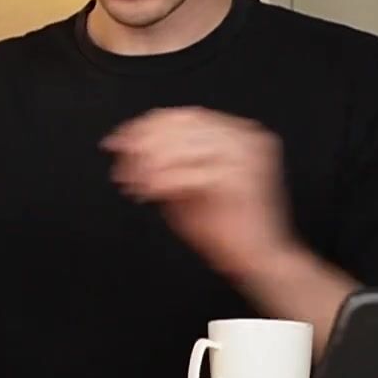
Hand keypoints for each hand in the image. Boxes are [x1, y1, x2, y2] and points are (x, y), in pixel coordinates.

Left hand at [104, 107, 297, 277]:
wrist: (259, 261)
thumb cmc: (225, 228)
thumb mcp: (185, 183)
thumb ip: (161, 158)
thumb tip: (124, 141)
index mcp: (238, 132)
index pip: (183, 116)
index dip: (145, 126)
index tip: (119, 141)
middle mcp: (246, 136)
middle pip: (179, 126)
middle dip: (142, 147)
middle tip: (121, 169)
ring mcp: (247, 154)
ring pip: (180, 146)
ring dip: (150, 166)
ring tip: (135, 186)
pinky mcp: (242, 177)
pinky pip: (188, 173)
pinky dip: (162, 183)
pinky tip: (149, 195)